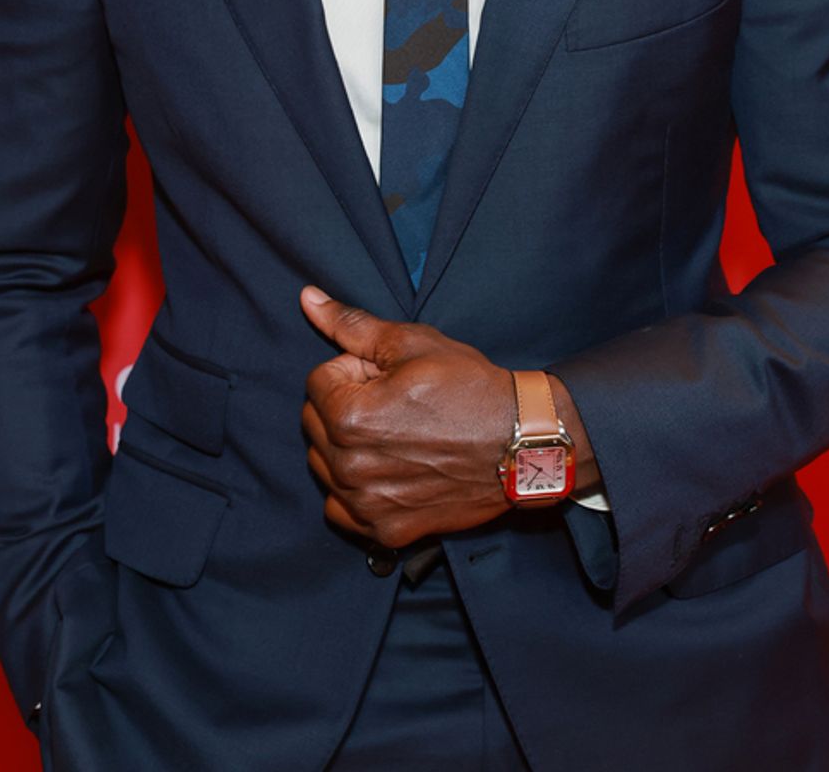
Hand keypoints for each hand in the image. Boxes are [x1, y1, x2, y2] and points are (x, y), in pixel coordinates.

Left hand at [300, 286, 515, 546]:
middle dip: (345, 405)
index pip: (318, 380)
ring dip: (346, 446)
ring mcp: (366, 504)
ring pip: (324, 464)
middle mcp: (349, 467)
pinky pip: (341, 508)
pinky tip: (389, 471)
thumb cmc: (469, 389)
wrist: (521, 445)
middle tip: (394, 403)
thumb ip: (351, 325)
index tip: (388, 377)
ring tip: (396, 435)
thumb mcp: (412, 343)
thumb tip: (307, 298)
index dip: (353, 370)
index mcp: (350, 417)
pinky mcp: (385, 531)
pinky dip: (355, 490)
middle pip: (314, 423)